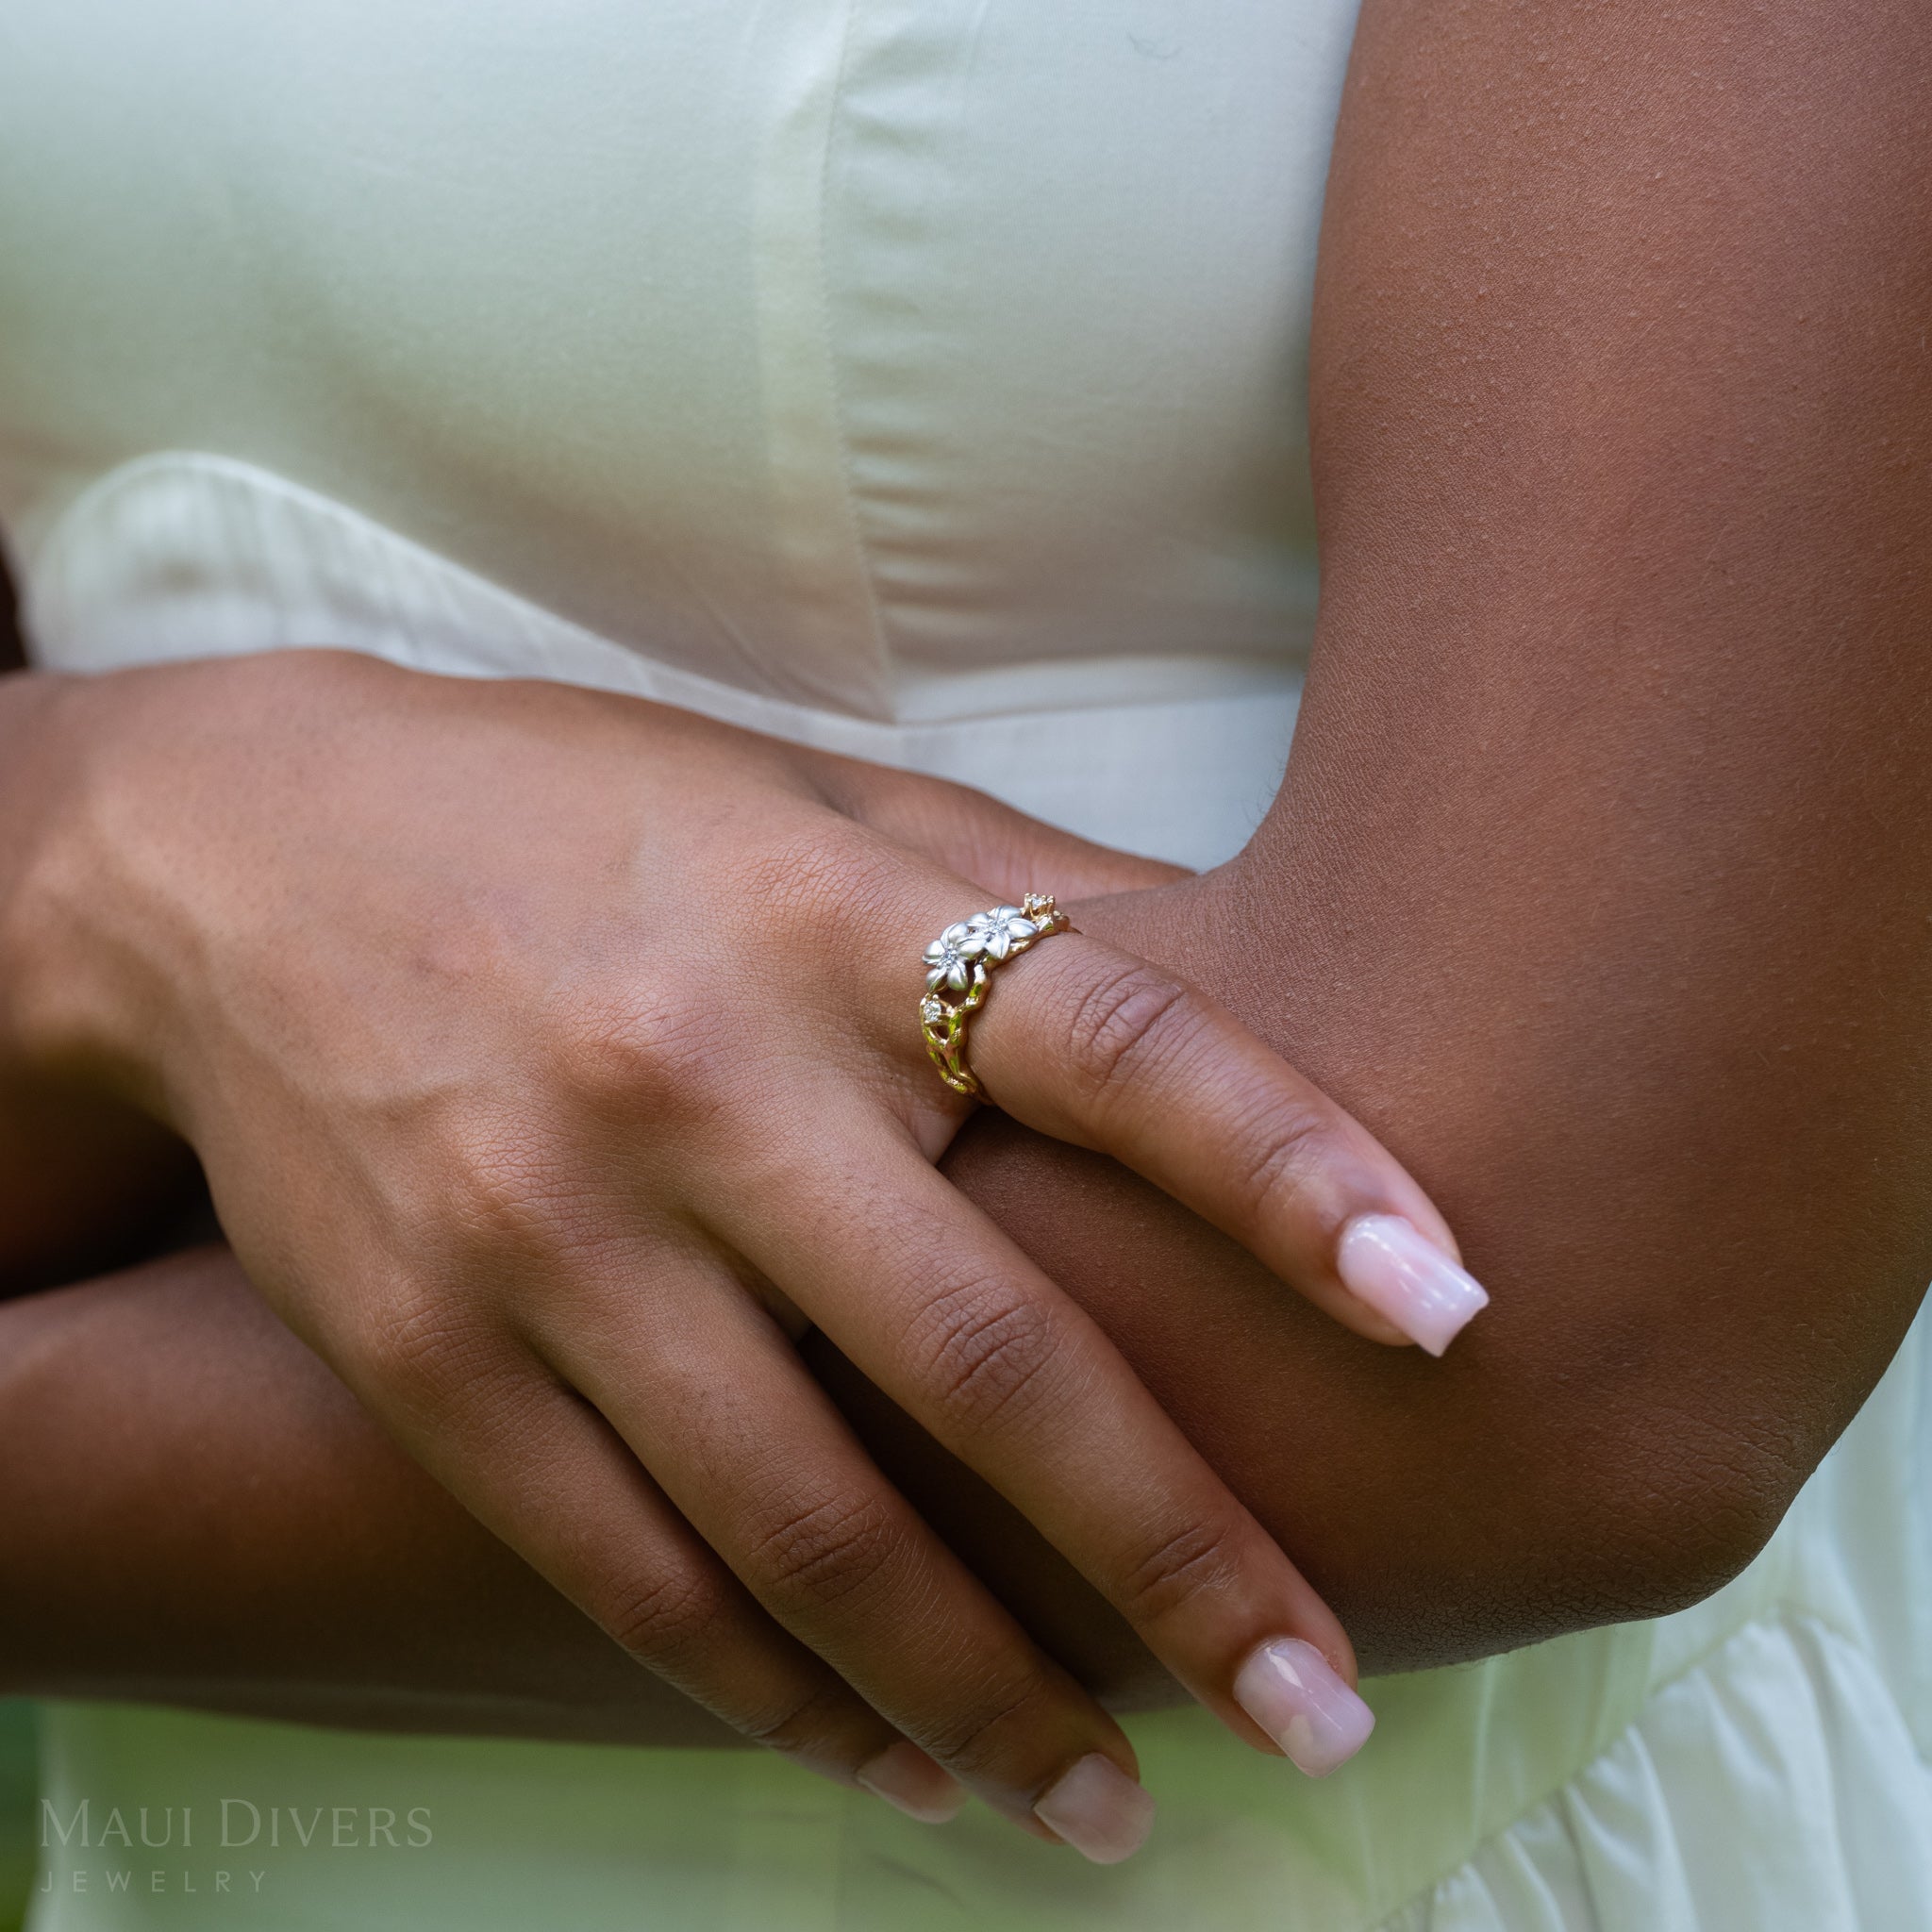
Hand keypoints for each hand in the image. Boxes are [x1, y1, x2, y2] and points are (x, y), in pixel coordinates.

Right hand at [9, 650, 1486, 1857]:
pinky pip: (632, 1571)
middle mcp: (699, 1086)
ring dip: (985, 1688)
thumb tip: (1238, 970)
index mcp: (824, 920)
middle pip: (983, 1350)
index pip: (1104, 1041)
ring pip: (805, 1523)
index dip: (1290, 1168)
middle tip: (1323, 1699)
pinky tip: (896, 1764)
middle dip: (1173, 1551)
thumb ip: (1010, 895)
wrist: (238, 859)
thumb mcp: (801, 799)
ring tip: (1120, 1804)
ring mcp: (551, 1236)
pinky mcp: (434, 1354)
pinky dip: (778, 1691)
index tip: (1449, 1306)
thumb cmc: (577, 815)